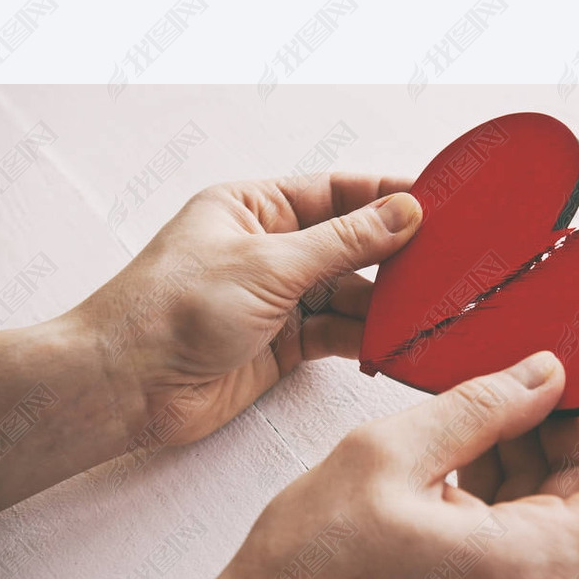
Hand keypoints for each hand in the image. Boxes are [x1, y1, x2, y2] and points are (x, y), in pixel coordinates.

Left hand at [78, 174, 421, 446]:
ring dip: (385, 306)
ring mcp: (276, 300)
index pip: (337, 192)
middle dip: (396, 258)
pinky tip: (396, 344)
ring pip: (348, 296)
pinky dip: (366, 341)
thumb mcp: (269, 264)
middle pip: (350, 246)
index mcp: (254, 207)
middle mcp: (268, 249)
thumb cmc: (173, 309)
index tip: (440, 204)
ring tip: (430, 312)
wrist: (129, 385)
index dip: (389, 197)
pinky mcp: (281, 348)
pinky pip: (337, 337)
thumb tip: (403, 212)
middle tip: (449, 266)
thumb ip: (343, 242)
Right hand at [138, 354, 578, 578]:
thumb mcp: (385, 456)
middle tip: (526, 363)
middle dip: (572, 425)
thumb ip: (480, 405)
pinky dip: (506, 486)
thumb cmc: (305, 575)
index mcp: (528, 568)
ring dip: (531, 451)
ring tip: (472, 404)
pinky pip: (528, 536)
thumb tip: (546, 373)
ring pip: (562, 513)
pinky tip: (457, 450)